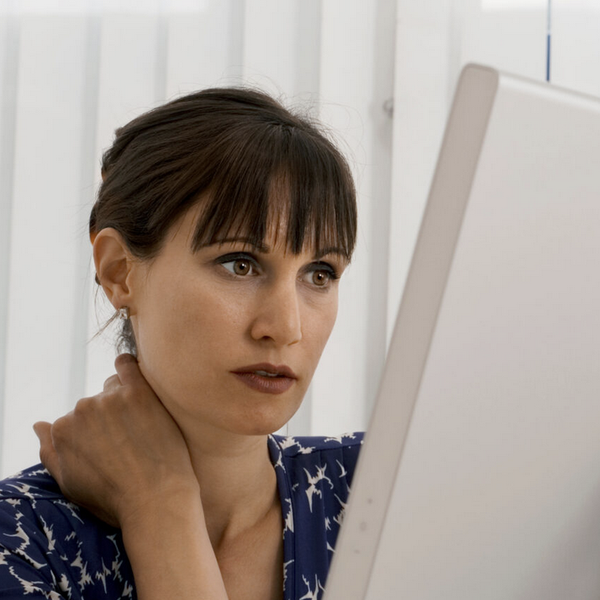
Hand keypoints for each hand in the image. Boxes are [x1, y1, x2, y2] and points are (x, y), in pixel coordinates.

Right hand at [33, 354, 198, 527]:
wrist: (155, 499)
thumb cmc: (114, 498)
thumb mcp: (70, 484)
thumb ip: (50, 452)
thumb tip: (39, 425)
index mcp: (62, 430)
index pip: (77, 418)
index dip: (96, 433)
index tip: (112, 447)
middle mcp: (81, 409)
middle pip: (96, 401)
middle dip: (110, 416)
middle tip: (131, 439)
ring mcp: (110, 398)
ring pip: (114, 386)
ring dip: (124, 398)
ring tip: (141, 425)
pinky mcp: (138, 392)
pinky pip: (129, 365)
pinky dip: (129, 366)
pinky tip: (134, 373)